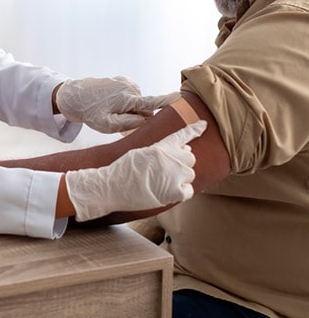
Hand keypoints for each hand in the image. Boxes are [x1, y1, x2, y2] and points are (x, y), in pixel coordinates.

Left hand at [55, 76, 180, 132]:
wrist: (74, 95)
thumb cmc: (90, 112)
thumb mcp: (106, 125)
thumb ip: (128, 123)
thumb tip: (145, 118)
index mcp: (126, 99)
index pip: (151, 102)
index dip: (167, 101)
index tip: (181, 97)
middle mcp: (129, 87)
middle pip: (144, 106)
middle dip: (138, 114)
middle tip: (117, 119)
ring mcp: (125, 82)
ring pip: (137, 101)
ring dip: (130, 108)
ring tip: (110, 110)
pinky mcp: (122, 80)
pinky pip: (131, 94)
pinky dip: (126, 101)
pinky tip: (111, 103)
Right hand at [65, 120, 205, 221]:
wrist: (113, 186)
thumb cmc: (123, 170)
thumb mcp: (140, 152)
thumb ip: (160, 150)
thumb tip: (177, 150)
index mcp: (160, 146)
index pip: (182, 135)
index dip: (195, 129)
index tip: (204, 124)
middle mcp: (171, 158)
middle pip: (190, 158)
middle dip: (182, 163)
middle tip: (168, 170)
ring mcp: (175, 174)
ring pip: (190, 174)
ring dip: (181, 178)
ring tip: (163, 183)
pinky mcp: (175, 191)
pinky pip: (189, 191)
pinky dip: (181, 192)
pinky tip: (168, 192)